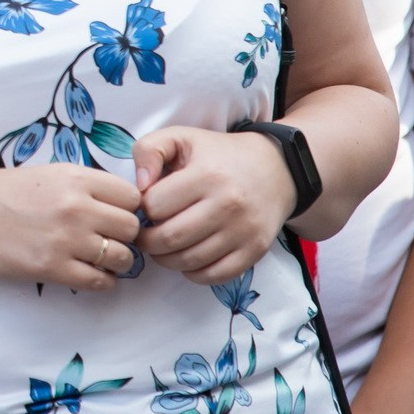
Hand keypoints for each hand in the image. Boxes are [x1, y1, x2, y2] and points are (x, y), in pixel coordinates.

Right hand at [0, 163, 142, 290]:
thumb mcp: (44, 175)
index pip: (132, 196)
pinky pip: (101, 282)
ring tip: (97, 259)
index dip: (126, 208)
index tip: (112, 216)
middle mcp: (75, 206)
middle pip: (132, 227)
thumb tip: (121, 207)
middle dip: (122, 236)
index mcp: (74, 177)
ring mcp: (66, 239)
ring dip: (115, 261)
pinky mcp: (53, 268)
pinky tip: (86, 273)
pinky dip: (101, 281)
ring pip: (122, 257)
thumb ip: (83, 187)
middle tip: (105, 239)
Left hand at [132, 127, 296, 285]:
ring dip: (165, 259)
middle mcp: (228, 204)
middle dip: (147, 241)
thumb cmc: (217, 154)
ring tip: (161, 246)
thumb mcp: (180, 137)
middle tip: (144, 234)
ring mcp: (244, 231)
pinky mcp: (255, 250)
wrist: (275, 170)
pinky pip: (215, 276)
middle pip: (169, 238)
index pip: (155, 205)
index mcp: (206, 175)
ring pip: (189, 261)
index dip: (142, 208)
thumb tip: (138, 185)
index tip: (145, 206)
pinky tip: (186, 257)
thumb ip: (148, 151)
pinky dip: (193, 273)